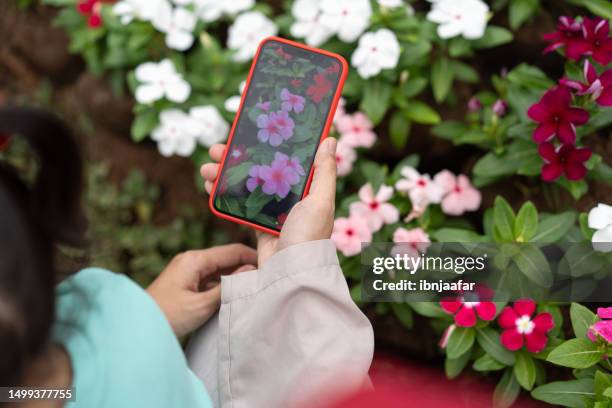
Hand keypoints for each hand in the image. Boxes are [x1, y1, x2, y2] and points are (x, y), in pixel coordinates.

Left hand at [146, 244, 256, 336]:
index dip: (252, 257)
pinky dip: (222, 286)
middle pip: (226, 259)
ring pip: (219, 270)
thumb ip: (227, 287)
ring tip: (252, 289)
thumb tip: (250, 270)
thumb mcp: (201, 304)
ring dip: (234, 278)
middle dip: (245, 268)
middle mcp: (191, 260)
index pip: (232, 251)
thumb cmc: (168, 316)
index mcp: (194, 259)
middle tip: (264, 281)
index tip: (270, 267)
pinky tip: (233, 296)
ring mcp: (188, 271)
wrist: (138, 328)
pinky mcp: (186, 282)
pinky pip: (210, 279)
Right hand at [201, 138, 336, 265]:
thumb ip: (324, 171)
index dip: (269, 145)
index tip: (250, 131)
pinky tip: (210, 185)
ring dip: (224, 173)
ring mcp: (272, 210)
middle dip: (237, 157)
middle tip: (217, 149)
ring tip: (207, 167)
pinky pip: (238, 204)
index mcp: (306, 188)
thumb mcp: (320, 201)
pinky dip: (223, 193)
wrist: (289, 273)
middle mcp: (290, 197)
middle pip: (260, 168)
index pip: (286, 159)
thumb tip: (330, 139)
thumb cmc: (308, 236)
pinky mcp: (257, 224)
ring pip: (245, 184)